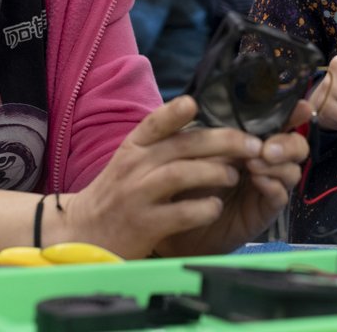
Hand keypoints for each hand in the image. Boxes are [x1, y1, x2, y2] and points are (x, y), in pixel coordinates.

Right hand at [64, 95, 267, 257]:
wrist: (83, 233)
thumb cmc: (117, 193)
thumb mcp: (131, 160)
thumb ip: (162, 144)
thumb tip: (206, 126)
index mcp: (133, 147)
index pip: (154, 123)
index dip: (173, 112)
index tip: (194, 103)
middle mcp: (134, 167)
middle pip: (182, 146)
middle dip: (223, 143)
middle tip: (253, 144)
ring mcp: (138, 196)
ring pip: (181, 174)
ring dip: (215, 172)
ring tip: (234, 175)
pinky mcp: (145, 225)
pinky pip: (181, 213)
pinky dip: (204, 208)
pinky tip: (215, 207)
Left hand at [158, 100, 311, 255]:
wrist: (176, 215)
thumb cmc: (185, 175)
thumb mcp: (200, 147)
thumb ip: (224, 135)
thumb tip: (244, 125)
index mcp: (252, 138)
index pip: (281, 122)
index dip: (294, 114)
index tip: (301, 108)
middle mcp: (266, 159)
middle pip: (296, 146)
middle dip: (289, 144)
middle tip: (269, 149)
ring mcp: (269, 184)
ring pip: (293, 170)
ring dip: (278, 164)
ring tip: (255, 164)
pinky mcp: (265, 209)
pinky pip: (280, 195)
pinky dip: (272, 184)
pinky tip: (258, 181)